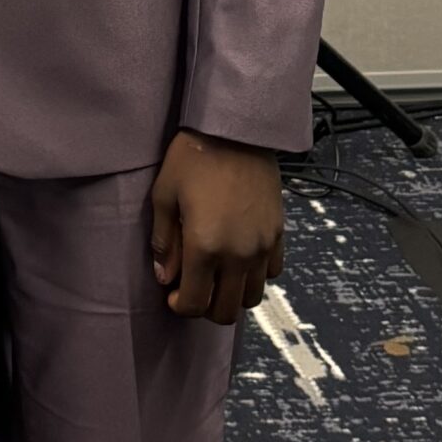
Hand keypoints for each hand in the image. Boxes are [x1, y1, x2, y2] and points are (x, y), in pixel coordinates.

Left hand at [150, 131, 284, 325]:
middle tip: (192, 289)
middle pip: (226, 310)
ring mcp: (262, 245)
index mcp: (205, 246)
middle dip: (205, 307)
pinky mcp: (278, 233)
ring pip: (251, 296)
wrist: (237, 130)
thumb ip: (163, 243)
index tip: (173, 294)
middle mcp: (238, 253)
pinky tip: (238, 258)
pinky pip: (272, 271)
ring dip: (231, 295)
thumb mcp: (164, 197)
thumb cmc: (193, 158)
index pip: (195, 303)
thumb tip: (164, 276)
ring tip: (215, 275)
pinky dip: (255, 275)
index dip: (181, 307)